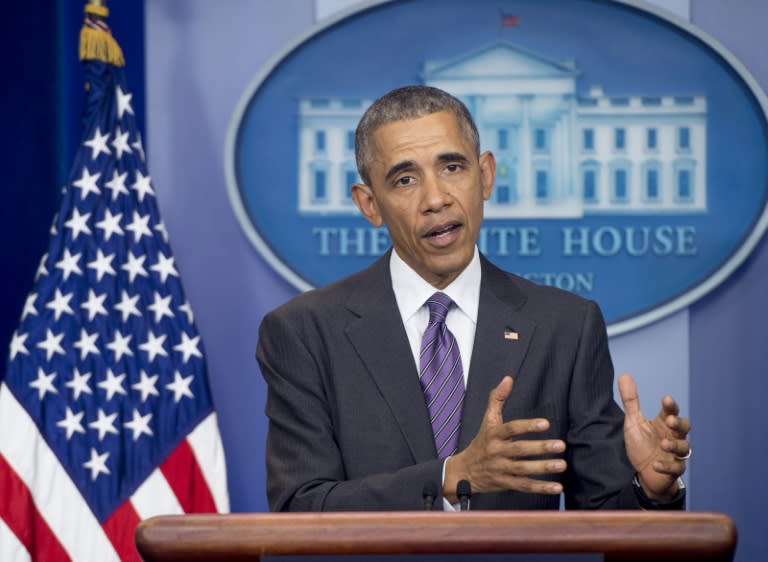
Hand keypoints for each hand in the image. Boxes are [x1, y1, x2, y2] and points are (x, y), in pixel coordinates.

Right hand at [444, 376, 566, 501]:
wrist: (464, 471)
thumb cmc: (481, 442)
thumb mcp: (487, 420)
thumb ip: (497, 399)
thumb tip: (508, 378)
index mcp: (493, 434)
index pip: (511, 429)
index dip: (528, 426)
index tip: (546, 423)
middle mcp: (496, 452)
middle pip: (519, 450)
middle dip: (540, 448)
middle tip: (561, 445)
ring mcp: (500, 469)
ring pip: (523, 470)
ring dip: (543, 468)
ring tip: (562, 465)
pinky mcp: (505, 484)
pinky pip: (524, 486)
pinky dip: (541, 487)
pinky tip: (557, 487)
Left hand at [618, 373, 690, 500]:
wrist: (644, 473)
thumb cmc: (641, 445)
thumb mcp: (633, 422)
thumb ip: (631, 401)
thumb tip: (624, 375)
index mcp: (663, 424)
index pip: (671, 411)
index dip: (671, 406)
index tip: (666, 399)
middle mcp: (673, 437)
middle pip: (684, 427)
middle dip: (679, 423)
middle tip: (669, 420)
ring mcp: (675, 454)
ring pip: (684, 448)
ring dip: (674, 445)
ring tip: (663, 444)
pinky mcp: (674, 470)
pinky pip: (675, 468)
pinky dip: (666, 466)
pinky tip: (655, 464)